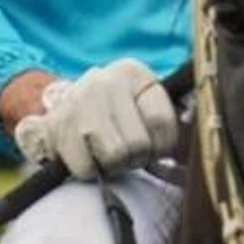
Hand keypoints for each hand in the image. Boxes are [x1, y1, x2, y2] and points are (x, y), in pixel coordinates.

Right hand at [13, 59, 178, 179]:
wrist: (63, 109)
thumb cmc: (115, 112)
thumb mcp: (141, 103)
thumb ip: (164, 122)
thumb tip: (186, 153)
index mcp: (133, 73)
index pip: (161, 120)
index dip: (162, 145)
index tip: (155, 147)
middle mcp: (104, 81)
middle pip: (137, 143)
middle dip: (137, 157)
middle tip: (130, 154)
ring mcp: (78, 103)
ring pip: (114, 155)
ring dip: (115, 165)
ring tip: (111, 155)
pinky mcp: (57, 128)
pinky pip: (86, 168)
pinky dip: (91, 170)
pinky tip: (90, 156)